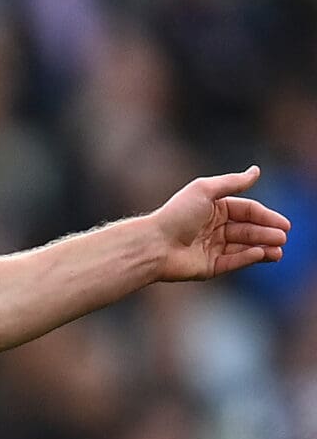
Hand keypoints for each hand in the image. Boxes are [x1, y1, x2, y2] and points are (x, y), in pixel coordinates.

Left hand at [151, 168, 290, 281]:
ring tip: (279, 250)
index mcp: (215, 209)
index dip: (266, 217)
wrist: (152, 245)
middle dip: (267, 234)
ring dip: (263, 248)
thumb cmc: (176, 215)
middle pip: (248, 230)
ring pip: (243, 247)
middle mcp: (214, 228)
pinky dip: (247, 258)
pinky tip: (260, 254)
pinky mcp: (208, 267)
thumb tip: (256, 171)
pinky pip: (232, 262)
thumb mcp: (205, 190)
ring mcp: (211, 248)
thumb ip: (232, 182)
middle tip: (283, 238)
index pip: (247, 211)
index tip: (285, 224)